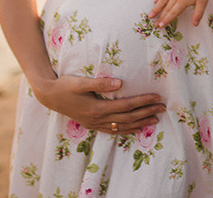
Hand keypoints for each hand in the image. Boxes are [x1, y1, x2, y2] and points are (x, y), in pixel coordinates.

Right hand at [31, 74, 165, 134]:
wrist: (49, 96)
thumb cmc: (65, 85)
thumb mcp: (81, 82)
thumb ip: (100, 83)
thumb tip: (120, 83)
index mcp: (97, 108)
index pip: (126, 105)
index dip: (143, 102)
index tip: (157, 97)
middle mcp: (98, 119)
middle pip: (128, 117)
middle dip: (146, 112)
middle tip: (163, 108)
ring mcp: (95, 124)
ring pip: (122, 126)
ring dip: (140, 123)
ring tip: (155, 120)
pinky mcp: (92, 124)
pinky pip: (113, 131)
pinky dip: (126, 131)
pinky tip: (135, 129)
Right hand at [151, 0, 212, 26]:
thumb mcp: (203, 3)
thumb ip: (198, 14)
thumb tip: (195, 24)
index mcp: (183, 1)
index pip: (173, 13)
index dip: (166, 19)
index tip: (160, 25)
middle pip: (166, 8)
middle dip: (160, 16)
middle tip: (154, 24)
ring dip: (156, 7)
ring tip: (150, 14)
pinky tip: (155, 1)